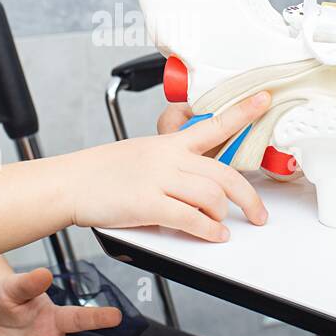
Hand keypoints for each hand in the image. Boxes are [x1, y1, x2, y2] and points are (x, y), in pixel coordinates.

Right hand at [68, 91, 271, 240]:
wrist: (70, 183)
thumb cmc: (103, 171)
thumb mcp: (142, 153)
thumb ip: (172, 162)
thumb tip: (198, 181)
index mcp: (169, 143)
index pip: (213, 123)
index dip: (243, 112)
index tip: (265, 100)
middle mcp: (168, 158)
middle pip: (224, 173)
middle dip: (249, 197)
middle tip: (258, 214)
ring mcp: (159, 180)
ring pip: (212, 196)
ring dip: (224, 216)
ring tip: (223, 226)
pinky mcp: (148, 205)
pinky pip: (190, 219)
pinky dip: (208, 231)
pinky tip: (213, 236)